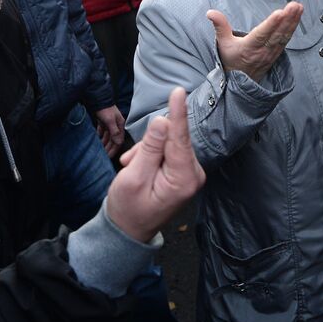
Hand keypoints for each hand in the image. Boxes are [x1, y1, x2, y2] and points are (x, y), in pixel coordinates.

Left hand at [93, 105, 124, 157]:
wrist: (98, 97)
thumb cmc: (105, 109)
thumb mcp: (110, 121)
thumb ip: (115, 132)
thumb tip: (119, 143)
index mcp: (120, 125)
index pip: (118, 141)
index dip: (114, 150)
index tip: (108, 157)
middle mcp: (116, 125)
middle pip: (113, 140)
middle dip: (109, 148)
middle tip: (103, 156)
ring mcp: (109, 123)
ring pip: (107, 136)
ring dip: (104, 143)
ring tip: (99, 150)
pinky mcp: (103, 121)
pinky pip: (102, 131)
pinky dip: (100, 136)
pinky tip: (97, 140)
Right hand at [106, 87, 204, 241]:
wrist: (128, 229)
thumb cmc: (128, 208)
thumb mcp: (134, 177)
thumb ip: (149, 149)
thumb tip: (162, 122)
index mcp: (184, 179)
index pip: (179, 139)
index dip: (177, 113)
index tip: (178, 91)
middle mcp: (193, 174)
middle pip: (172, 139)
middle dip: (149, 145)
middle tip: (130, 163)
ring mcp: (190, 173)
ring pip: (168, 143)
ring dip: (147, 151)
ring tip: (133, 170)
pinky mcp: (184, 171)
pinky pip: (167, 151)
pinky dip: (151, 156)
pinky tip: (140, 169)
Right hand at [208, 2, 303, 81]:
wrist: (239, 81)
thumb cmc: (230, 60)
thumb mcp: (222, 44)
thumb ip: (220, 26)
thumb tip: (210, 12)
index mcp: (248, 48)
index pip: (261, 35)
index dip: (271, 24)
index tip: (280, 13)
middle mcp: (262, 51)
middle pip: (276, 34)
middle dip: (287, 19)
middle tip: (294, 5)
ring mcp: (271, 53)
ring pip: (284, 37)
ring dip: (293, 22)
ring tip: (299, 7)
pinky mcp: (276, 53)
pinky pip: (286, 40)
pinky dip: (293, 28)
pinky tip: (297, 17)